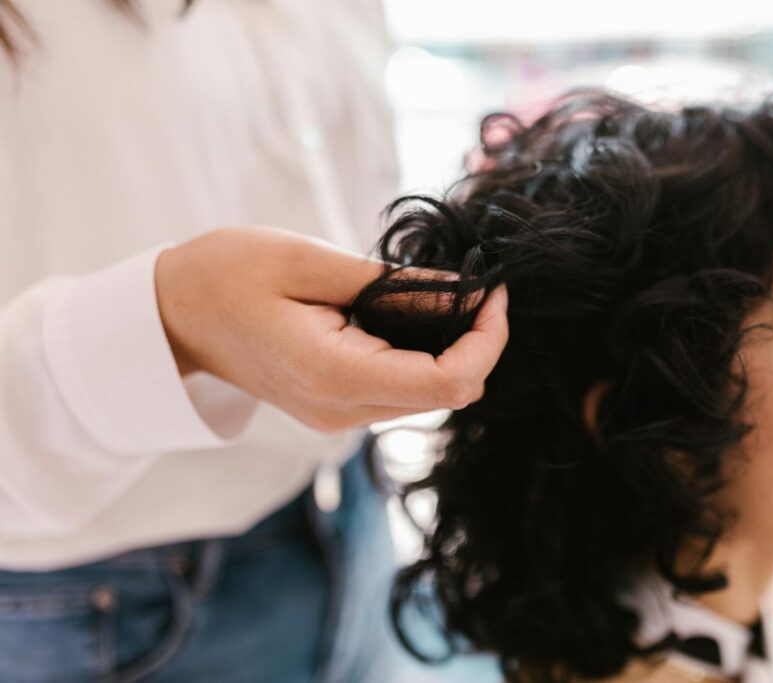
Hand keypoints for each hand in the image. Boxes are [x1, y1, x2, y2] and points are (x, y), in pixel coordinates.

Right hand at [154, 226, 507, 431]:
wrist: (173, 314)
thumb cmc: (227, 274)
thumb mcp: (311, 262)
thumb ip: (393, 284)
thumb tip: (464, 291)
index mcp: (334, 375)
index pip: (446, 383)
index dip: (486, 341)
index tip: (491, 292)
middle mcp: (342, 411)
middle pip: (448, 395)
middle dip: (477, 343)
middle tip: (476, 286)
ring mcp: (338, 417)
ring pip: (431, 397)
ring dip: (454, 350)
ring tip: (448, 294)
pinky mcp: (336, 408)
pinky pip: (403, 391)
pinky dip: (425, 356)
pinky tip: (416, 315)